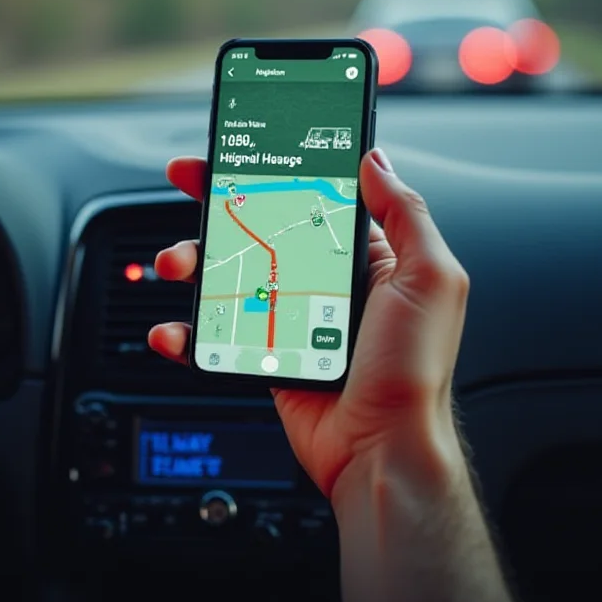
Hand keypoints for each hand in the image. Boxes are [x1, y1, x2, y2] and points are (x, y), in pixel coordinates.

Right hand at [149, 148, 469, 502]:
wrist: (381, 448)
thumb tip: (376, 161)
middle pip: (258, 231)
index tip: (242, 152)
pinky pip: (217, 334)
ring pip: (229, 277)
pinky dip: (187, 332)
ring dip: (193, 262)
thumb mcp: (428, 279)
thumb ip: (405, 215)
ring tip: (177, 263)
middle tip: (189, 184)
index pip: (310, 200)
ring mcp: (289, 319)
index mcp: (362, 259)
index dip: (274, 173)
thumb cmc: (414, 370)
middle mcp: (323, 283)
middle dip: (219, 206)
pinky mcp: (265, 354)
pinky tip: (173, 330)